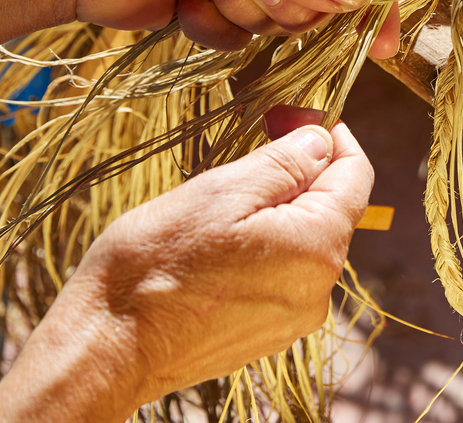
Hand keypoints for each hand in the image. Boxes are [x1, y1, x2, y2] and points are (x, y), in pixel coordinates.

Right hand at [0, 113, 373, 420]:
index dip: (330, 135)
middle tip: (250, 146)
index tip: (292, 114)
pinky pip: (281, 273)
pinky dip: (262, 245)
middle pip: (331, 208)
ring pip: (303, 240)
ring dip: (276, 209)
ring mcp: (293, 317)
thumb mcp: (223, 191)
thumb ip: (285, 162)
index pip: (356, 174)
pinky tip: (217, 242)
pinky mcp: (266, 333)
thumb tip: (323, 139)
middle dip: (299, 171)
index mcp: (318, 248)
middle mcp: (318, 289)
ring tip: (222, 201)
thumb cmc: (157, 263)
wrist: (107, 348)